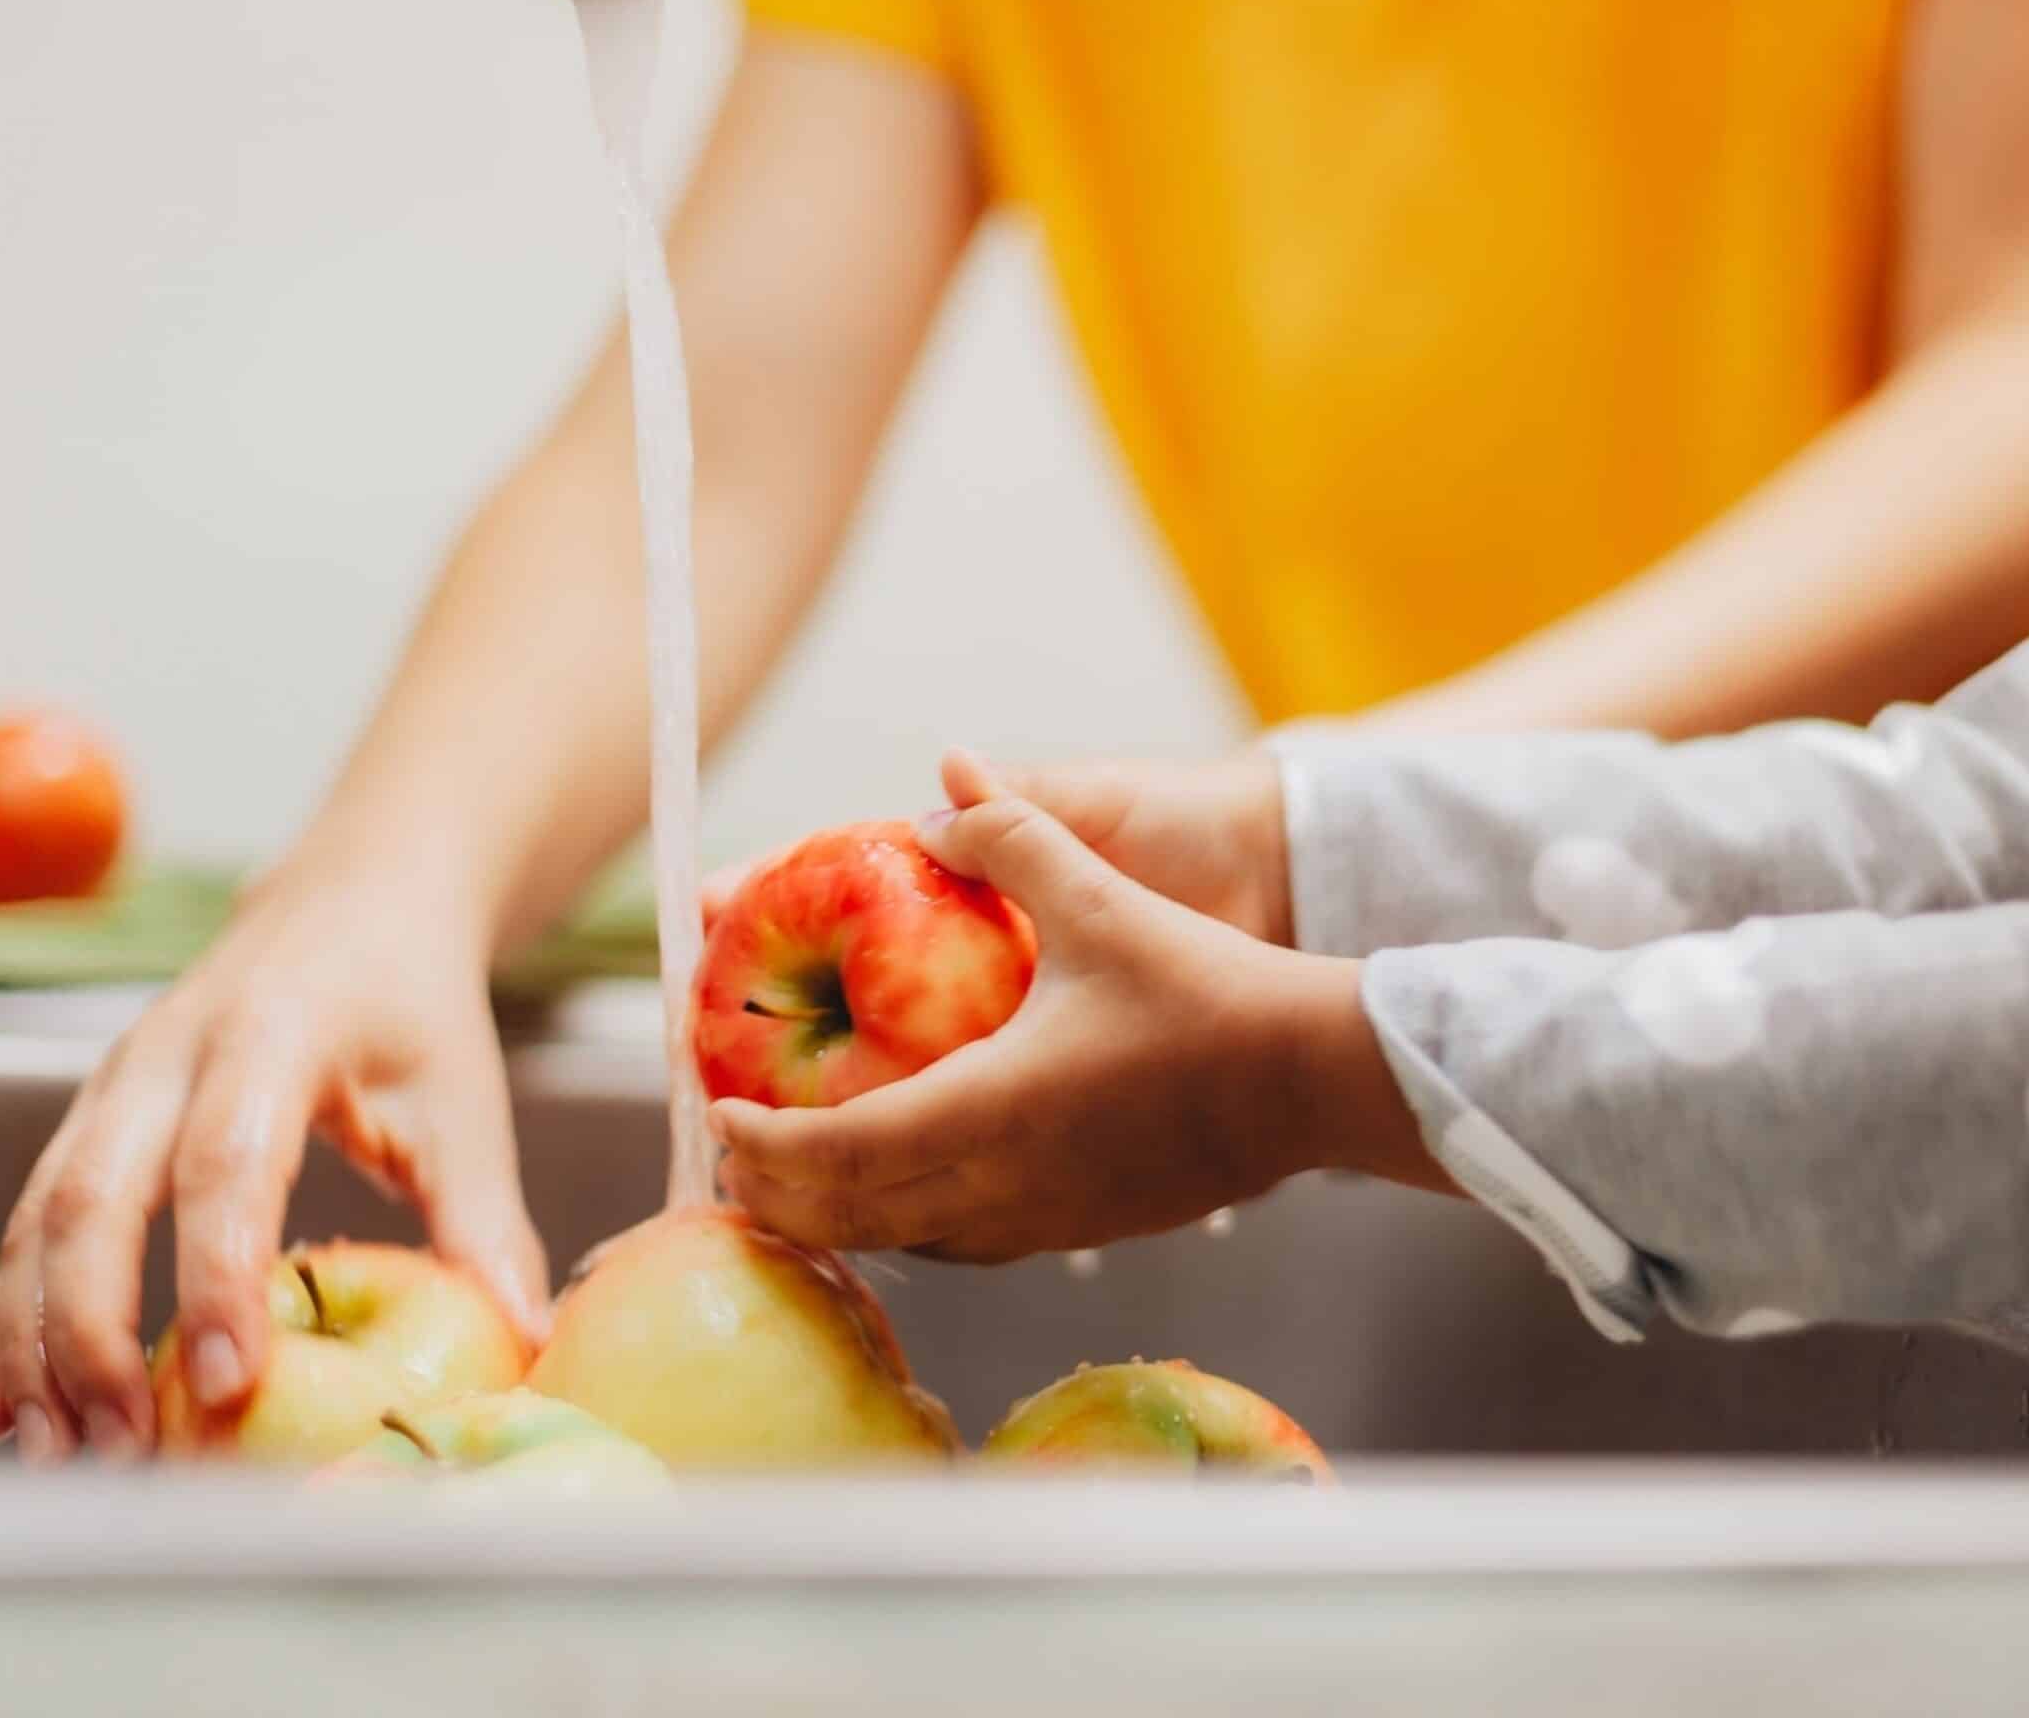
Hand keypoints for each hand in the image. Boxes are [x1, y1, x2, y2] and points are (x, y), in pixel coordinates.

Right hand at [0, 860, 548, 1463]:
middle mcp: (167, 1054)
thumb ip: (484, 1217)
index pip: (228, 1162)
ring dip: (37, 1344)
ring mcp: (112, 1086)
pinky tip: (15, 1412)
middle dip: (93, 1333)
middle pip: (94, 1197)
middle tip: (125, 1446)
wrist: (356, 903)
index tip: (228, 1382)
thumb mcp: (463, 1097)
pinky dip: (13, 1321)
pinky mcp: (87, 1122)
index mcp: (273, 1032)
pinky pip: (27, 1227)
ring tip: (64, 1455)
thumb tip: (525, 1336)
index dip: (219, 1276)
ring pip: (39, 1219)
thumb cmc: (412, 1006)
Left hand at [710, 762, 1443, 1263]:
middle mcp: (998, 1186)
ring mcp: (1040, 1222)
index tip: (717, 1112)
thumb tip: (941, 785)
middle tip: (733, 1143)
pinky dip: (904, 1220)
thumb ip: (1011, 838)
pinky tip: (906, 1181)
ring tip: (795, 1168)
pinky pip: (958, 1243)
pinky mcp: (1080, 1231)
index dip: (757, 1143)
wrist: (1311, 1079)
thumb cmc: (1204, 991)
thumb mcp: (1100, 900)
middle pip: (846, 1219)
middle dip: (773, 1189)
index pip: (829, 1155)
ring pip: (900, 1241)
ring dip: (836, 1211)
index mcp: (982, 1112)